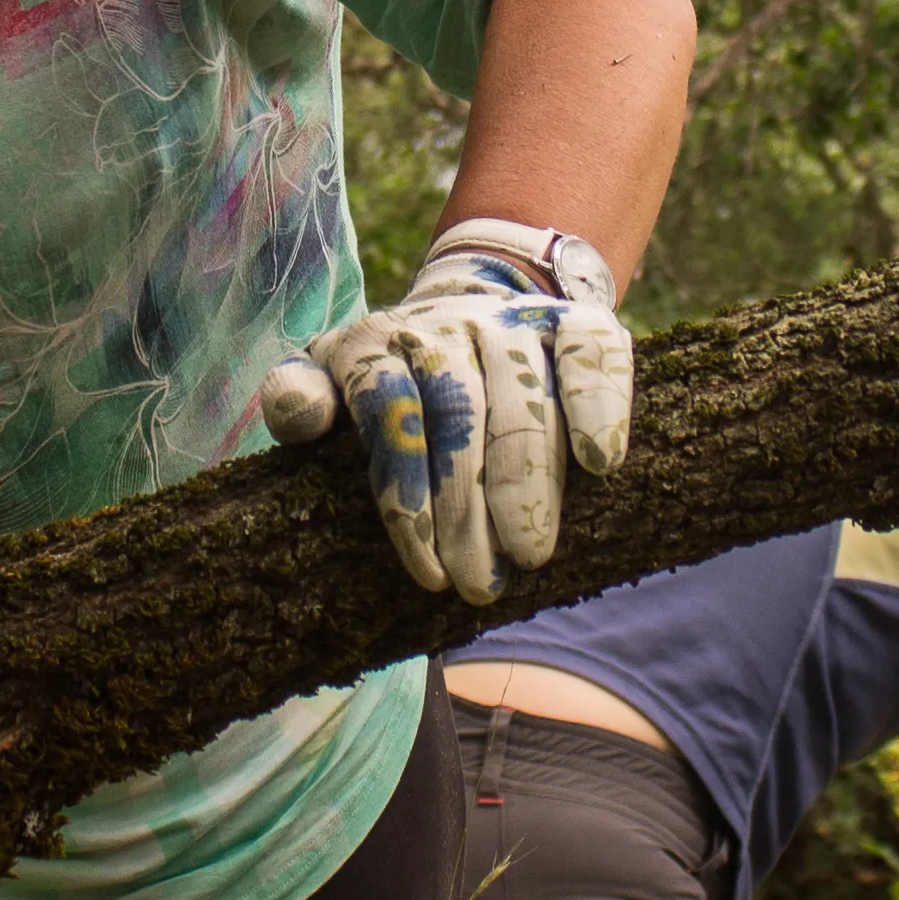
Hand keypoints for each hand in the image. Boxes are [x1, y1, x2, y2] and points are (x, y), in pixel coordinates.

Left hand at [259, 220, 632, 605]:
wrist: (465, 317)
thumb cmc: (392, 384)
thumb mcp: (330, 385)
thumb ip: (298, 399)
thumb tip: (302, 418)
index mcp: (376, 342)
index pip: (387, 405)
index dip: (406, 489)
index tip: (427, 569)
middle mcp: (446, 324)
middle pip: (458, 407)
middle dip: (470, 504)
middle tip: (480, 583)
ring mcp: (513, 320)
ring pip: (524, 393)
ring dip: (531, 478)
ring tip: (531, 555)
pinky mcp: (574, 323)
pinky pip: (591, 354)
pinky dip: (599, 403)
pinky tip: (601, 462)